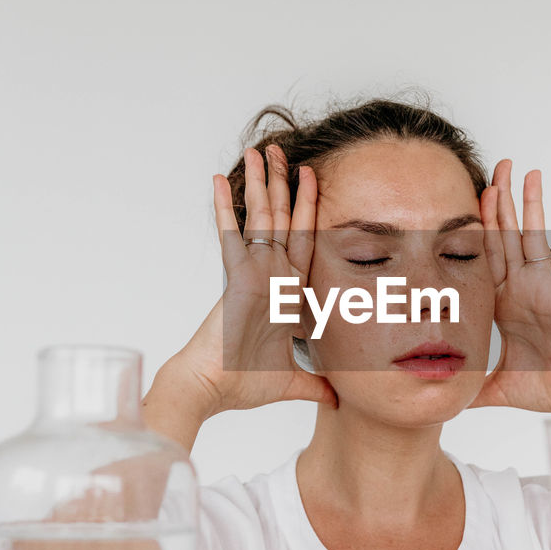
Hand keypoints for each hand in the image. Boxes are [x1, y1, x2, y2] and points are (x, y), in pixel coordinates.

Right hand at [171, 144, 337, 415]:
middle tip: (281, 150)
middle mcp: (270, 276)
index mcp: (285, 293)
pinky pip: (230, 236)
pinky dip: (223, 209)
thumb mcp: (292, 382)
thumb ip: (315, 385)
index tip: (313, 179)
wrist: (213, 389)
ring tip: (259, 151)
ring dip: (262, 184)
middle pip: (282, 220)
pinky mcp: (235, 277)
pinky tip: (217, 181)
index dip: (310, 211)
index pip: (304, 242)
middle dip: (283, 185)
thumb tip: (338, 399)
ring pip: (262, 219)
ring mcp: (253, 273)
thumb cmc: (242, 384)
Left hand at [466, 160, 550, 414]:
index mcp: (504, 304)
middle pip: (506, 237)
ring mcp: (546, 290)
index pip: (484, 258)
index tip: (467, 201)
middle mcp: (523, 290)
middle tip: (497, 168)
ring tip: (529, 173)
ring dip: (531, 206)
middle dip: (500, 203)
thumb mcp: (498, 387)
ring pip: (535, 239)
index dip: (475, 229)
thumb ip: (472, 389)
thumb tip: (444, 403)